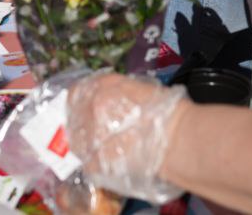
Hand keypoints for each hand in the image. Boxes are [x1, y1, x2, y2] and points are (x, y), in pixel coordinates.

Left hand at [66, 72, 187, 204]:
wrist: (177, 141)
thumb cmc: (169, 112)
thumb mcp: (141, 90)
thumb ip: (119, 94)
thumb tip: (114, 104)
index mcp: (102, 87)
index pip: (76, 92)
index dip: (80, 104)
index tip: (86, 112)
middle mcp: (89, 108)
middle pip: (74, 118)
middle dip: (83, 126)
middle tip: (98, 135)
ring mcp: (88, 136)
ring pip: (78, 143)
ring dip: (89, 146)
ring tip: (108, 153)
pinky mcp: (93, 163)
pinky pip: (89, 164)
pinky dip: (98, 165)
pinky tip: (113, 166)